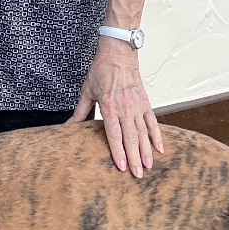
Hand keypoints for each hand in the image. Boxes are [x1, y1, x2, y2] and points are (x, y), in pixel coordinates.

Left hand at [67, 39, 163, 176]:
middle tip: (137, 175)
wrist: (119, 54)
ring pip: (144, 133)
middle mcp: (126, 108)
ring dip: (147, 151)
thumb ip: (80, 111)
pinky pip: (153, 122)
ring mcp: (138, 106)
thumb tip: (67, 126)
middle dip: (134, 158)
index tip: (121, 166)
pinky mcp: (146, 103)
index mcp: (109, 106)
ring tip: (149, 167)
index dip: (118, 151)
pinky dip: (157, 136)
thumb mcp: (86, 91)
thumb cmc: (101, 71)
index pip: (114, 134)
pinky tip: (160, 149)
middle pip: (131, 138)